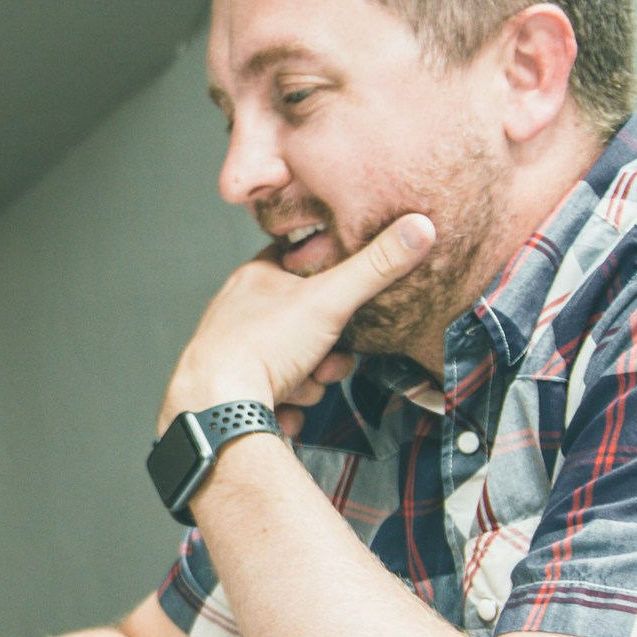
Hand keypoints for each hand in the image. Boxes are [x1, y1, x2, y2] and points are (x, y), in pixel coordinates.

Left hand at [160, 213, 435, 428]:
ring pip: (293, 364)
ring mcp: (232, 353)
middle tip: (326, 361)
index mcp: (255, 279)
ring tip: (298, 387)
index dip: (330, 285)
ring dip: (307, 383)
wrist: (218, 407)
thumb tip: (418, 227)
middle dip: (326, 352)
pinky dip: (285, 407)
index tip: (344, 303)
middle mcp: (238, 313)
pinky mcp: (231, 392)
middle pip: (304, 325)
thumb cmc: (263, 346)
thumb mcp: (330, 299)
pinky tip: (281, 409)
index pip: (300, 264)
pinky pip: (273, 398)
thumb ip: (376, 266)